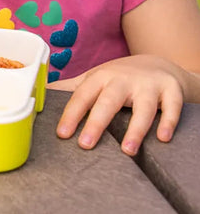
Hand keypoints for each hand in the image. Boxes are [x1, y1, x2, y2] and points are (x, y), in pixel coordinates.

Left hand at [48, 55, 185, 155]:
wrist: (158, 63)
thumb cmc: (119, 77)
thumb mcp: (94, 79)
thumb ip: (70, 90)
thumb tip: (41, 96)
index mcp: (100, 78)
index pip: (82, 96)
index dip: (71, 114)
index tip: (62, 134)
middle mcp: (123, 80)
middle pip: (109, 101)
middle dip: (97, 122)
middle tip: (85, 144)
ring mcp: (148, 85)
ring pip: (143, 107)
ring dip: (135, 128)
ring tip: (127, 150)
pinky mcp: (171, 91)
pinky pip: (172, 107)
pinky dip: (168, 121)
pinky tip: (162, 137)